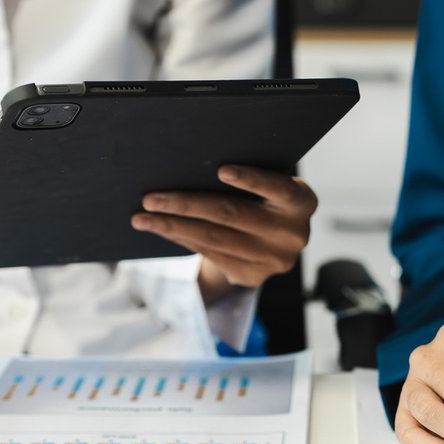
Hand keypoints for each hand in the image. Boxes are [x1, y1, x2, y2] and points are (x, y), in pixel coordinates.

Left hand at [133, 165, 315, 302]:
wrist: (274, 241)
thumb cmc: (264, 197)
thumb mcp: (267, 186)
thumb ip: (246, 179)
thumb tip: (189, 167)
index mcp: (301, 202)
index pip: (278, 188)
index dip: (251, 180)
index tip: (221, 170)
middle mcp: (292, 234)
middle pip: (231, 215)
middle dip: (186, 205)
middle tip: (150, 199)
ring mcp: (273, 260)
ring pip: (214, 239)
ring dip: (173, 227)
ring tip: (142, 218)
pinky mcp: (253, 277)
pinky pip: (210, 255)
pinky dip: (182, 240)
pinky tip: (161, 230)